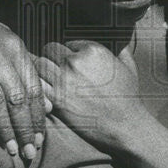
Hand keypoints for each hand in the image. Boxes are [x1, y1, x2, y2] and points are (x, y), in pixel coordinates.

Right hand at [0, 0, 46, 159]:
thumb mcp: (6, 47)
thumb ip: (25, 73)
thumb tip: (47, 107)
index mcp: (14, 47)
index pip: (33, 87)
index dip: (37, 116)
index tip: (40, 139)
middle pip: (17, 96)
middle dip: (24, 128)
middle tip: (28, 151)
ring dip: (4, 127)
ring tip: (9, 147)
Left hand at [36, 40, 148, 156]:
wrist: (126, 125)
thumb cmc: (129, 97)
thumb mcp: (130, 67)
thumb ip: (122, 51)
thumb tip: (120, 44)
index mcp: (92, 50)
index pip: (68, 43)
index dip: (69, 53)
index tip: (72, 63)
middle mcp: (76, 62)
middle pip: (49, 49)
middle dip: (52, 58)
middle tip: (56, 69)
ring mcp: (64, 80)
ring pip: (38, 64)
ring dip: (42, 71)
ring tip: (48, 79)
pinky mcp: (57, 100)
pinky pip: (37, 85)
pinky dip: (38, 87)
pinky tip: (45, 92)